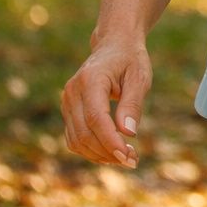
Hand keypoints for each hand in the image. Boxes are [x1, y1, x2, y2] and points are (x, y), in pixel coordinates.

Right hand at [62, 30, 147, 167]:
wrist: (114, 45)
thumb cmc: (130, 60)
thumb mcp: (139, 77)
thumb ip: (133, 104)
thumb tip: (128, 133)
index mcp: (91, 80)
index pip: (96, 118)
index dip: (110, 141)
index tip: (128, 156)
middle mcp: (72, 92)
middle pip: (84, 133)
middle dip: (108, 152)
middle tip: (133, 161)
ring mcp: (66, 102)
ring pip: (76, 140)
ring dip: (99, 154)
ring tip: (126, 159)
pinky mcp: (68, 111)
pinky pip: (74, 138)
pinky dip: (91, 150)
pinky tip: (111, 153)